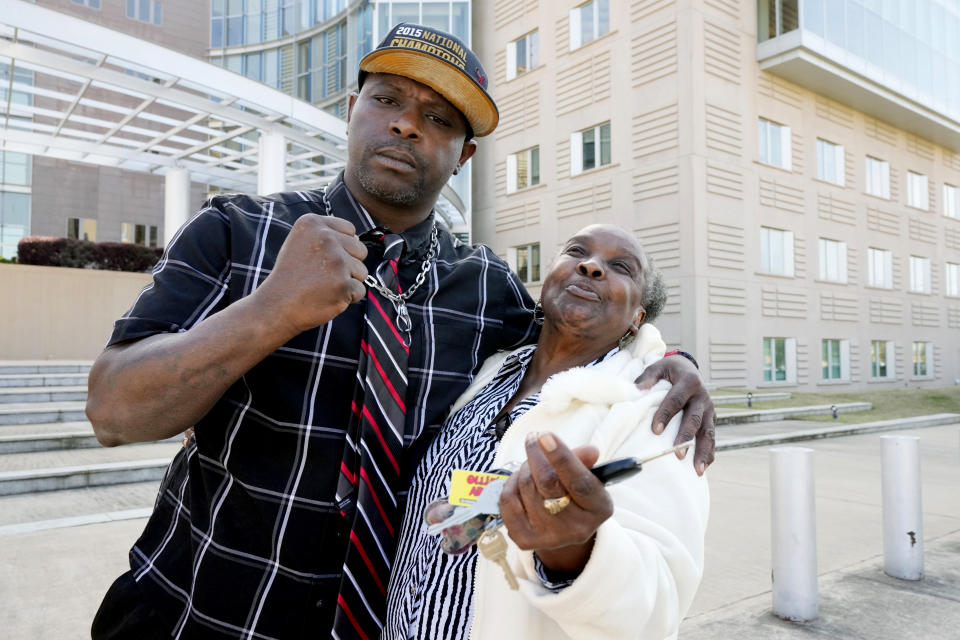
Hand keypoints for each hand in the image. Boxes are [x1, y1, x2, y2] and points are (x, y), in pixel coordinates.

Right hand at [255, 214, 367, 335]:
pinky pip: (360, 290)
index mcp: (313, 223)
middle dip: (348, 265)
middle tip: (323, 275)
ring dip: (348, 282)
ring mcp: (336, 260)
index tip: (321, 259)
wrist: (276, 305)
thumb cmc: (291, 276)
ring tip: (324, 286)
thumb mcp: (300, 243)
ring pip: (362, 271)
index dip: (341, 247)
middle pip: (360, 250)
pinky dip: (348, 297)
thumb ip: (327, 235)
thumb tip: (357, 239)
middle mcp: (325, 237)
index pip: (349, 229)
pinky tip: (327, 297)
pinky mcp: (343, 283)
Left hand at [500, 432, 612, 573]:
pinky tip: (520, 482)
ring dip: (524, 468)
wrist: (563, 529)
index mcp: (598, 508)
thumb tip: (590, 451)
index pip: (579, 482)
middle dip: (535, 455)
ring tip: (531, 465)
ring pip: (526, 487)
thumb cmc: (574, 493)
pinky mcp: (526, 540)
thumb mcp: (586, 475)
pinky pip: (508, 500)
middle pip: (547, 482)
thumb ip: (583, 461)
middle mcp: (577, 528)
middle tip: (534, 439)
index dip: (561, 457)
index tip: (545, 435)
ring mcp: (550, 537)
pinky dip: (511, 483)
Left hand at [634, 356, 715, 475]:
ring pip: (708, 432)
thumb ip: (648, 377)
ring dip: (703, 451)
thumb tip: (636, 389)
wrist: (689, 369)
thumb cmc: (669, 371)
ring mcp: (710, 410)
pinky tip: (703, 468)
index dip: (666, 415)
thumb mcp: (658, 367)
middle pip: (695, 419)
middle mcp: (703, 397)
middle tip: (678, 454)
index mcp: (689, 382)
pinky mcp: (712, 419)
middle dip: (686, 437)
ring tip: (697, 470)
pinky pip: (712, 438)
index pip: (676, 400)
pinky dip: (709, 453)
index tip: (655, 430)